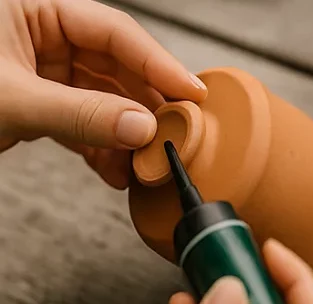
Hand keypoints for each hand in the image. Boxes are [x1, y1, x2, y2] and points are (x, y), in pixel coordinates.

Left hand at [0, 0, 205, 187]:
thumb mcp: (12, 102)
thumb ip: (82, 115)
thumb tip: (143, 129)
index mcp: (32, 8)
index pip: (112, 31)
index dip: (158, 63)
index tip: (191, 95)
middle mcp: (39, 33)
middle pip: (115, 65)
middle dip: (146, 106)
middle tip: (177, 136)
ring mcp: (37, 68)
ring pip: (102, 98)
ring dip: (126, 135)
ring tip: (146, 166)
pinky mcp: (34, 102)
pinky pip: (82, 122)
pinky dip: (101, 149)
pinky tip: (117, 174)